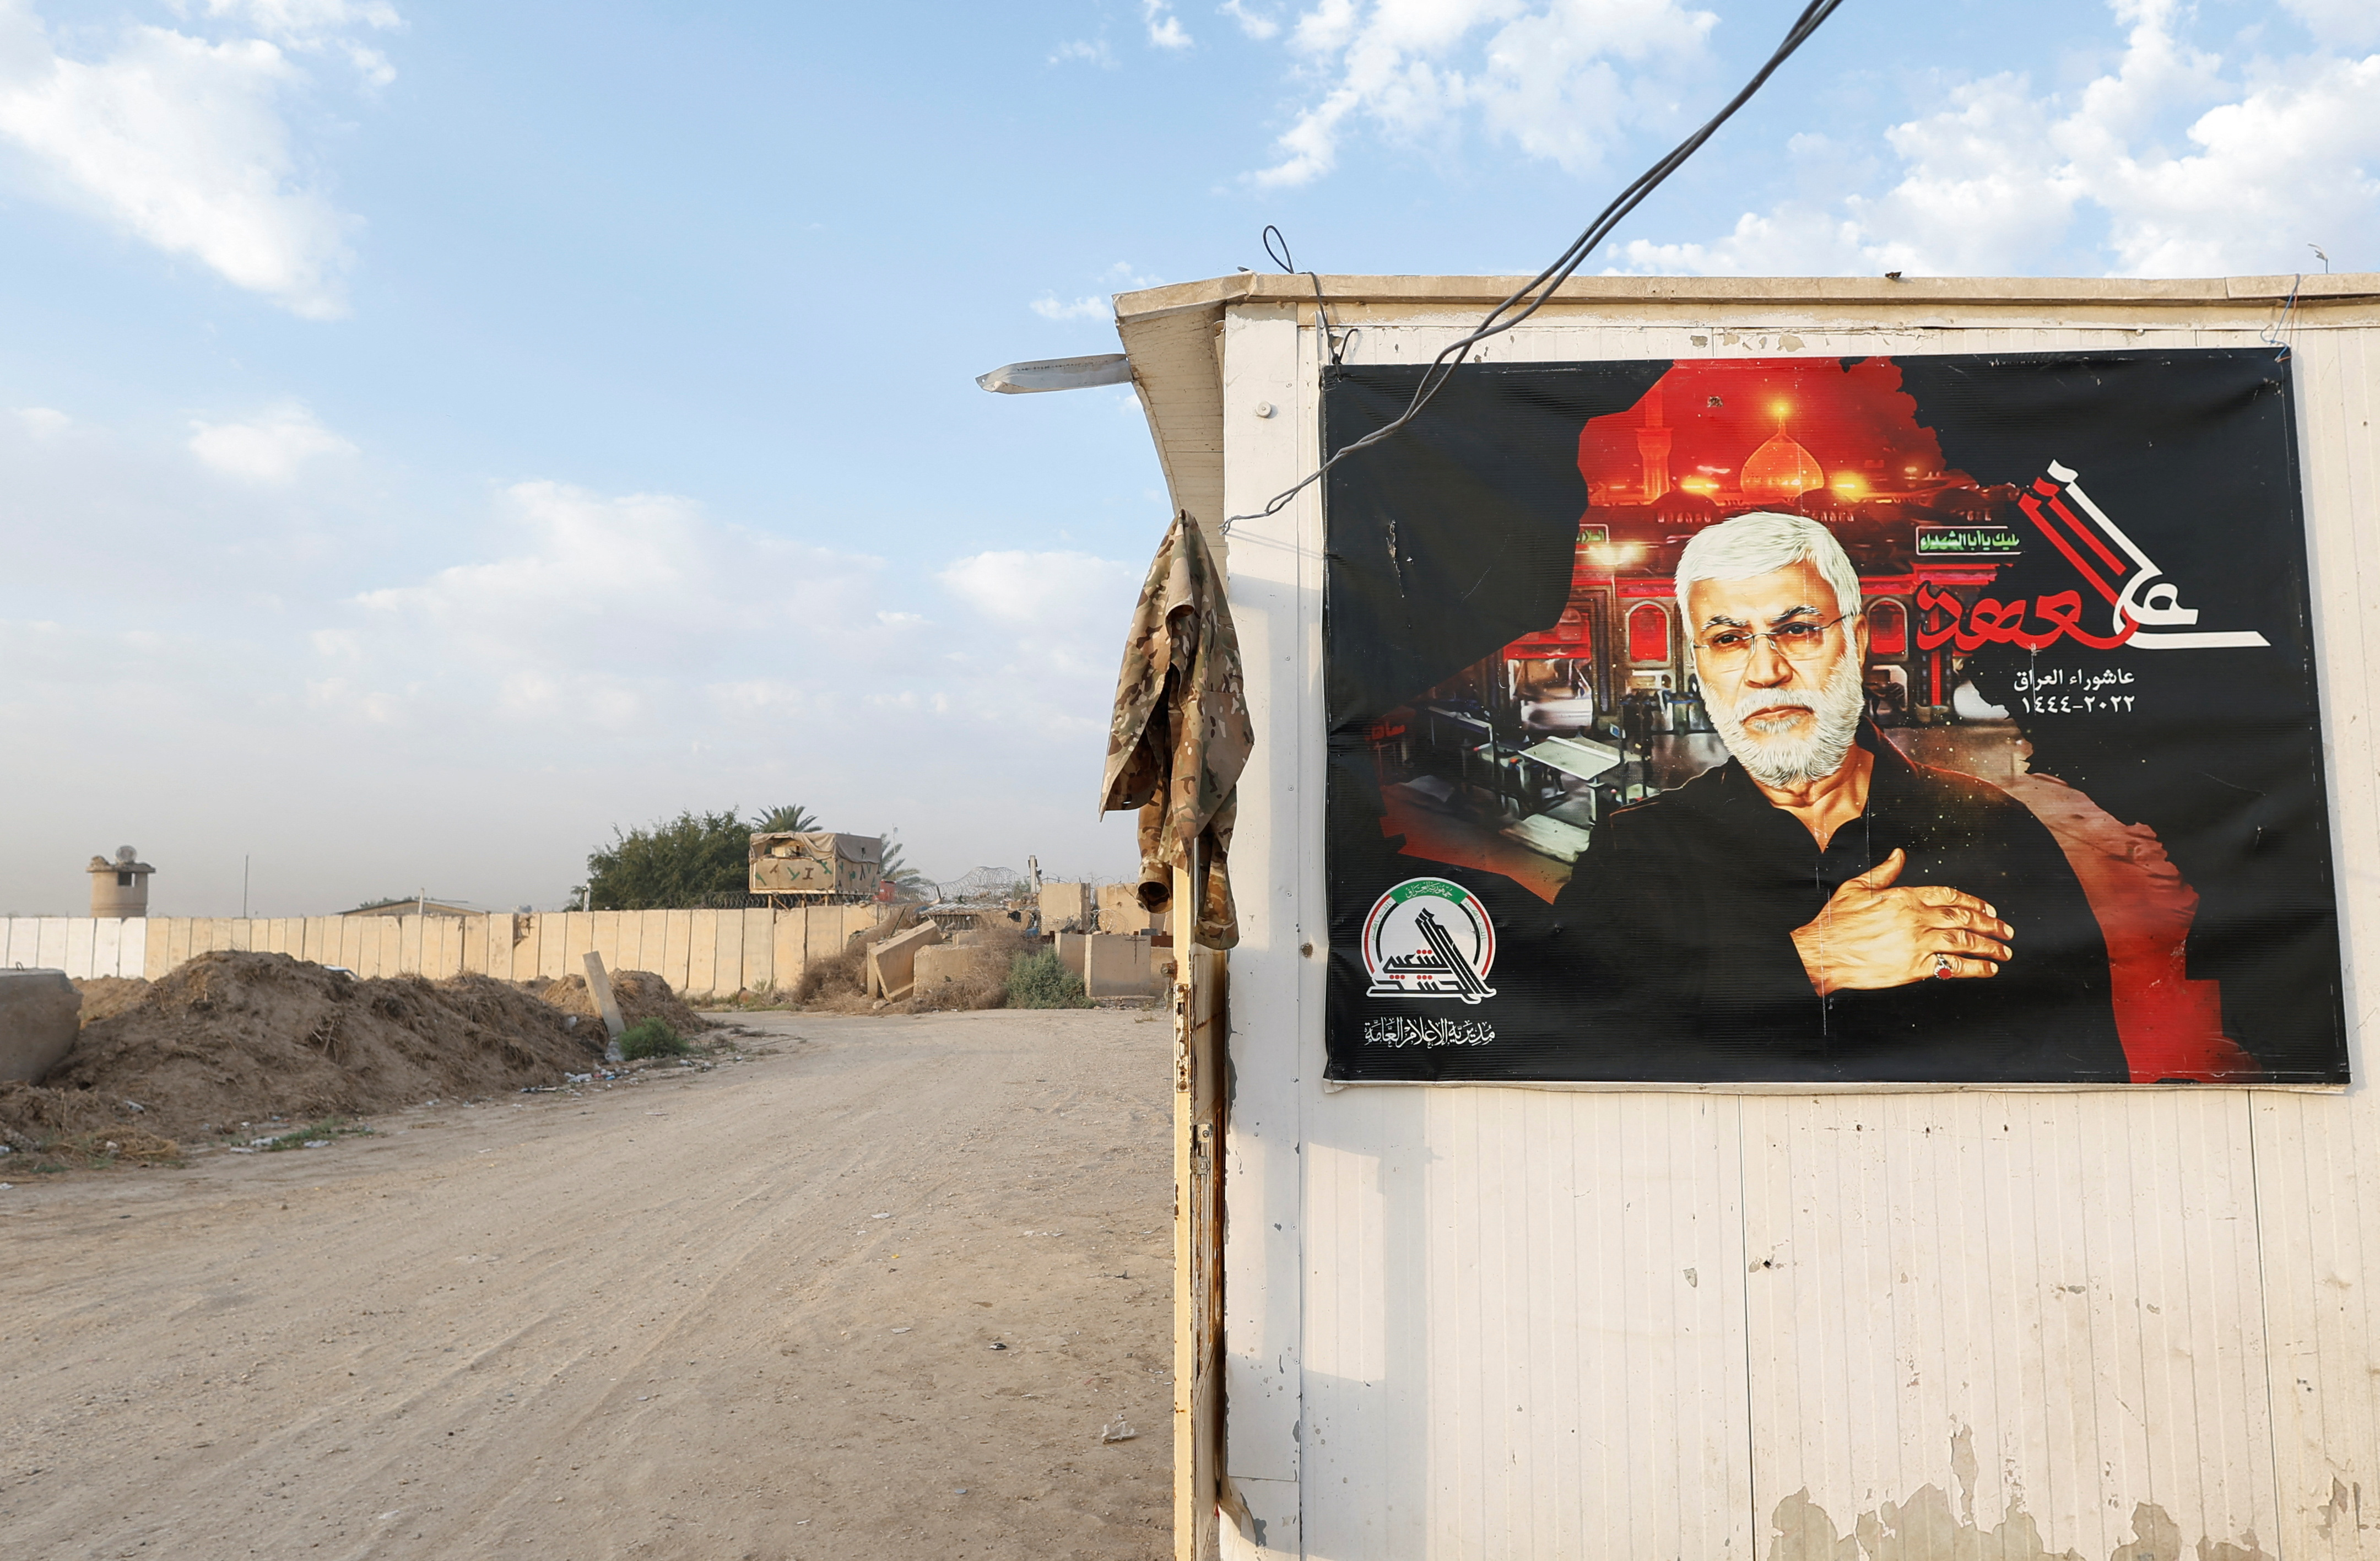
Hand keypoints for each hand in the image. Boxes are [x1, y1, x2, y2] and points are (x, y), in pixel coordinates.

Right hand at [1789, 849, 2013, 995]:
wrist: (1823, 952)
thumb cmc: (1835, 922)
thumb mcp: (1857, 888)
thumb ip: (1883, 872)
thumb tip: (1898, 855)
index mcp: (1905, 897)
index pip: (1949, 895)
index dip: (1973, 902)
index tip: (1987, 909)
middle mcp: (1917, 918)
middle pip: (1963, 918)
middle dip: (1989, 924)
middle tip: (2005, 931)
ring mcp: (1918, 942)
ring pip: (1964, 941)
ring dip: (1988, 946)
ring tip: (2003, 951)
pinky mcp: (1915, 966)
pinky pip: (1953, 965)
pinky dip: (1974, 968)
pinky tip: (1987, 969)